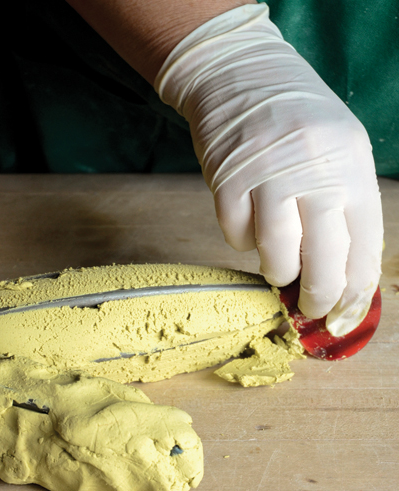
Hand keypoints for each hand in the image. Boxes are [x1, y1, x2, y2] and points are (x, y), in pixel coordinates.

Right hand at [155, 3, 382, 335]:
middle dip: (317, 297)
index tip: (344, 314)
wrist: (240, 74)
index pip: (365, 247)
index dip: (355, 291)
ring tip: (278, 266)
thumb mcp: (337, 151)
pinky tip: (248, 223)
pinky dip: (242, 241)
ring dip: (278, 271)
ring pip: (279, 255)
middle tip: (308, 307)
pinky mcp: (229, 182)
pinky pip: (237, 236)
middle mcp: (316, 172)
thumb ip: (343, 205)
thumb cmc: (294, 121)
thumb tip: (342, 275)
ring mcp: (270, 177)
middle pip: (324, 261)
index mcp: (352, 167)